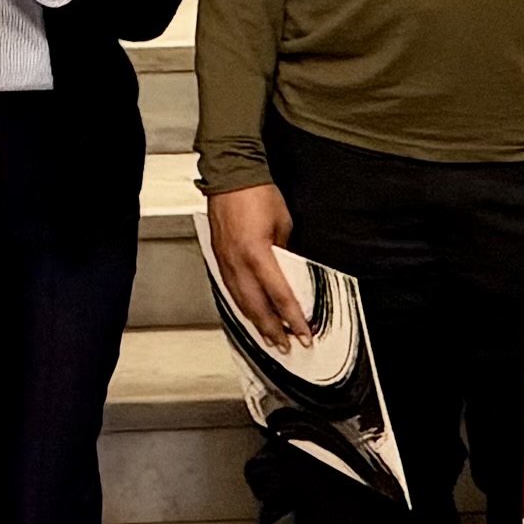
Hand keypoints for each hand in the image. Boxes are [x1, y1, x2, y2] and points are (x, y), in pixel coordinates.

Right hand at [202, 182, 313, 350]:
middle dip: (274, 330)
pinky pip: (231, 291)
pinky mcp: (219, 258)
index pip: (280, 295)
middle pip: (257, 307)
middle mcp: (238, 263)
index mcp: (257, 254)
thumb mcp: (283, 223)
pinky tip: (250, 314)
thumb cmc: (256, 193)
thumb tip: (289, 271)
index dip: (294, 318)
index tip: (305, 333)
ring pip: (241, 303)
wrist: (230, 177)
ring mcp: (226, 262)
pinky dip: (243, 306)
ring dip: (257, 323)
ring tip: (270, 338)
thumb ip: (285, 252)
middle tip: (286, 346)